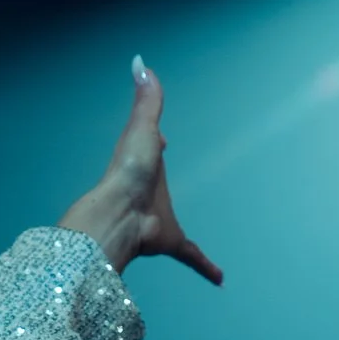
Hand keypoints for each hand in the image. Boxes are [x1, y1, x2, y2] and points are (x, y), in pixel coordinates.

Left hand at [57, 56, 223, 286]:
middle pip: (158, 186)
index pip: (149, 149)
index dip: (153, 143)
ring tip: (193, 245)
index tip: (160, 138)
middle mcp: (150, 191)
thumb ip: (147, 99)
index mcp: (146, 164)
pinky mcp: (169, 241)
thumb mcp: (142, 129)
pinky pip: (190, 255)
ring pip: (173, 225)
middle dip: (161, 183)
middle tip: (168, 178)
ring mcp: (159, 218)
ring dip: (182, 234)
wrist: (120, 214)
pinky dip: (204, 265)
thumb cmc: (129, 170)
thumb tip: (140, 61)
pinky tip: (218, 279)